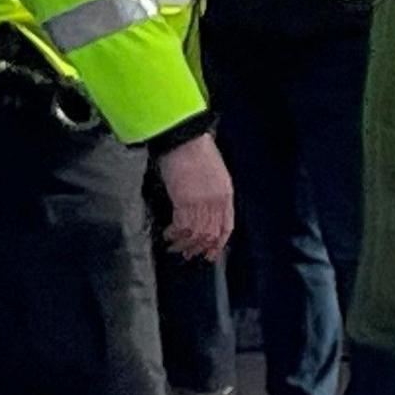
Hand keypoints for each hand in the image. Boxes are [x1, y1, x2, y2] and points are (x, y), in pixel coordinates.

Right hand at [153, 134, 234, 260]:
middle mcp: (216, 202)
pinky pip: (181, 225)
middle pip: (210, 233)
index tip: (210, 253)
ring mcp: (201, 202)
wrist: (185, 139)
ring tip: (174, 247)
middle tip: (188, 254)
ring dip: (184, 243)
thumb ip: (214, 192)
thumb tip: (204, 208)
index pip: (226, 226)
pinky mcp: (184, 200)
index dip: (218, 243)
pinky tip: (168, 234)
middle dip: (199, 247)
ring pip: (195, 233)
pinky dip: (174, 233)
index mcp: (226, 195)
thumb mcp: (215, 173)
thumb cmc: (197, 151)